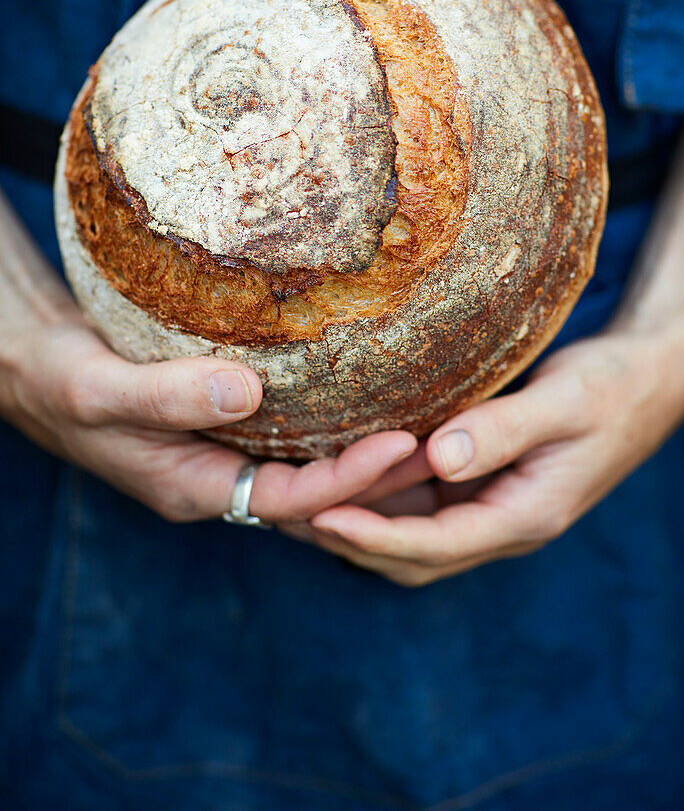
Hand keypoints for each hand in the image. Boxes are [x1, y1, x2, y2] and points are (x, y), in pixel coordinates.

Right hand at [2, 312, 416, 523]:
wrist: (44, 372)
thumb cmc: (63, 382)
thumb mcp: (102, 389)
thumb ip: (167, 393)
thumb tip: (247, 391)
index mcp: (194, 489)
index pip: (290, 499)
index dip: (350, 477)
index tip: (405, 442)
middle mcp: (221, 483)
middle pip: (318, 500)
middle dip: (382, 483)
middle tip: (451, 447)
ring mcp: (229, 461)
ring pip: (314, 477)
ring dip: (372, 465)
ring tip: (441, 433)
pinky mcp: (233, 433)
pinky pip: (298, 445)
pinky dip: (340, 434)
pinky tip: (381, 402)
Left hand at [282, 326, 683, 585]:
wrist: (644, 380)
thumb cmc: (611, 388)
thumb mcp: (564, 401)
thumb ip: (504, 429)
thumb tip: (441, 458)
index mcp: (525, 515)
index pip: (436, 544)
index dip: (375, 535)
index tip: (319, 515)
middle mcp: (503, 521)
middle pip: (414, 555)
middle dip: (352, 540)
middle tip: (289, 511)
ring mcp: (492, 505)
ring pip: (413, 531)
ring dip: (362, 519)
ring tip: (300, 494)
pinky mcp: (484, 482)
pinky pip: (423, 501)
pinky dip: (383, 492)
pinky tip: (348, 464)